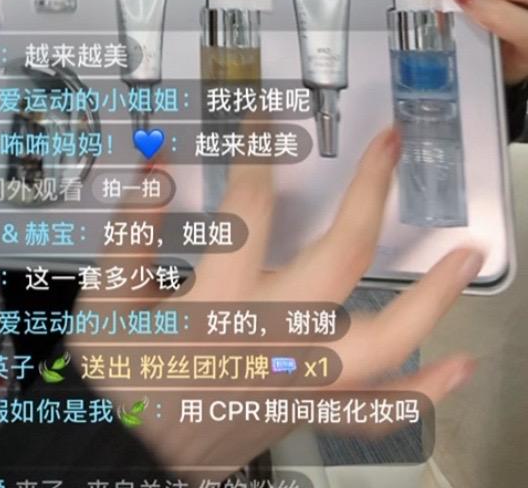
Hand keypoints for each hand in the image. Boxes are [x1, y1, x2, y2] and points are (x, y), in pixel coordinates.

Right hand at [69, 129, 482, 481]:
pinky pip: (379, 408)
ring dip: (431, 294)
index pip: (248, 207)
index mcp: (216, 303)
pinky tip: (459, 365)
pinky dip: (425, 389)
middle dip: (370, 193)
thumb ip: (131, 232)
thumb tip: (155, 171)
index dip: (256, 153)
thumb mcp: (107, 302)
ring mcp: (300, 378)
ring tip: (464, 255)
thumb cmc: (118, 385)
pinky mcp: (309, 408)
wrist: (127, 464)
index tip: (264, 119)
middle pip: (341, 256)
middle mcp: (270, 338)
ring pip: (384, 338)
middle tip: (389, 148)